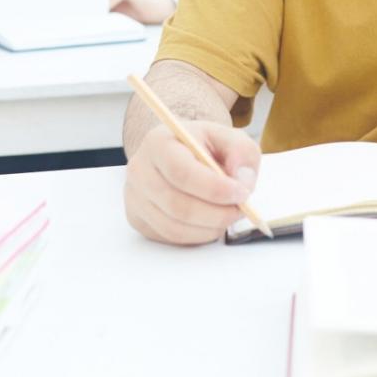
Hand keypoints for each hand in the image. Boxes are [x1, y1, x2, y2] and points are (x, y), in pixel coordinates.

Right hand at [124, 121, 261, 245]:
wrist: (178, 153)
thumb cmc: (202, 146)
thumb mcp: (228, 138)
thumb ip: (241, 151)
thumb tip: (242, 180)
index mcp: (158, 142)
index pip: (182, 172)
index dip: (215, 189)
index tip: (241, 194)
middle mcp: (140, 170)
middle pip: (177, 205)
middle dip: (216, 214)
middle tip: (240, 210)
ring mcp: (135, 197)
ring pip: (175, 227)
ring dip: (209, 227)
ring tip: (227, 215)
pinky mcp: (138, 218)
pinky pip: (170, 237)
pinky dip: (197, 235)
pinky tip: (209, 222)